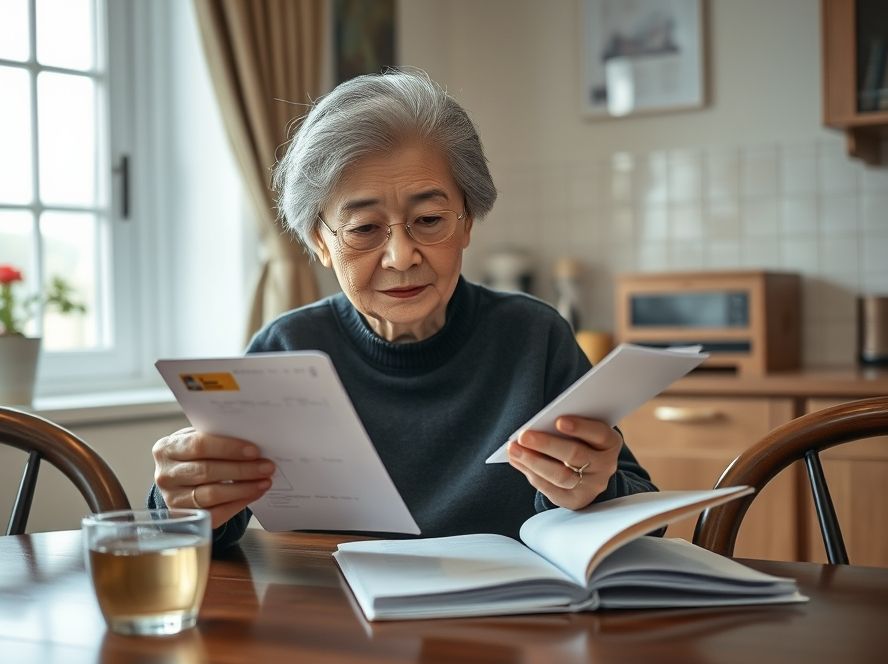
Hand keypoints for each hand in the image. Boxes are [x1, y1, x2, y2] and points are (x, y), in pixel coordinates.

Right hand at [152, 427, 275, 528]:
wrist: (180, 479)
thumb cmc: (195, 454)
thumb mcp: (198, 439)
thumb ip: (217, 437)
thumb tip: (254, 439)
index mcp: (166, 449)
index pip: (198, 446)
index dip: (228, 448)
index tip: (254, 450)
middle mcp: (165, 475)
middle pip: (207, 472)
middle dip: (242, 469)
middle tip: (267, 467)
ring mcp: (173, 499)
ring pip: (212, 494)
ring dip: (244, 488)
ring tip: (265, 481)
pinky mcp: (185, 518)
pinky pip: (215, 513)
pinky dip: (238, 503)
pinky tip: (254, 494)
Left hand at [506, 416, 620, 509]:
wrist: (588, 471)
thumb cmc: (579, 440)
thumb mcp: (581, 431)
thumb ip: (566, 427)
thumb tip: (535, 426)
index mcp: (609, 443)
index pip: (599, 434)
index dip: (580, 427)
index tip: (558, 421)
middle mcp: (605, 465)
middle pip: (575, 455)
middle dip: (546, 444)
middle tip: (524, 436)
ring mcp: (592, 486)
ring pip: (561, 475)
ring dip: (533, 462)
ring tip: (514, 449)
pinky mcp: (575, 500)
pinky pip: (552, 489)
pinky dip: (532, 474)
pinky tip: (518, 461)